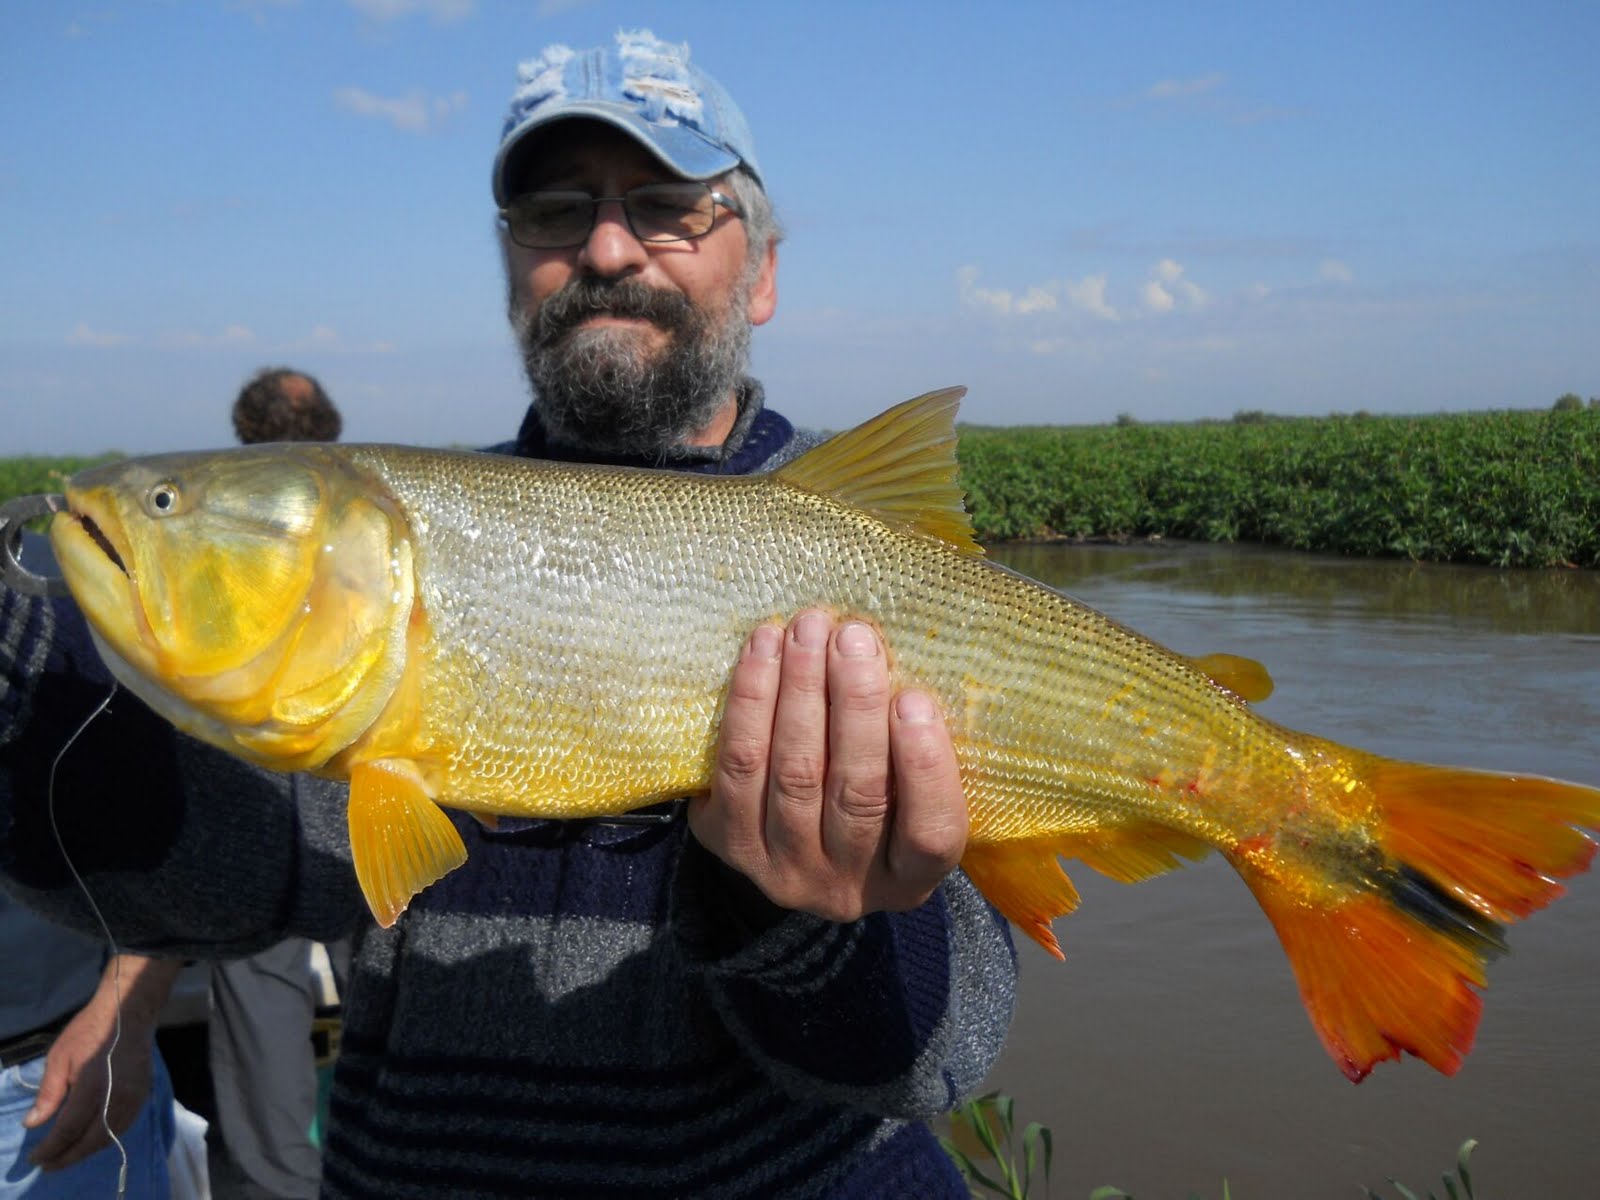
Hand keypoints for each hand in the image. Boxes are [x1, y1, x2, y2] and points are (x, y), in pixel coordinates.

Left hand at [24, 954, 178, 1171]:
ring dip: (87, 1151)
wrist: (128, 1012)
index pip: (67, 1130)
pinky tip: (92, 1139)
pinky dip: (106, 1139)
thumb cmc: (88, 1031)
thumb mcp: (59, 1058)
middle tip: (48, 1165)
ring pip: (110, 1137)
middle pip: (90, 1141)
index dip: (49, 1149)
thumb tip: (33, 1124)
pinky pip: (123, 1126)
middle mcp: (116, 1097)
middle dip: (67, 1157)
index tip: (34, 1159)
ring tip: (67, 1156)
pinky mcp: (143, 1095)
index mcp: (91, 1087)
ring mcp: (133, 1097)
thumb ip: (48, 1095)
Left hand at [689, 610, 967, 922]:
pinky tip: (764, 650)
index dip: (923, 767)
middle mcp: (846, 889)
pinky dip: (750, 701)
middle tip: (854, 638)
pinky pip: (736, 766)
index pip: (929, 832)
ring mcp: (782, 871)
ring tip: (808, 629)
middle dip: (854, 704)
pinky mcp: (729, 845)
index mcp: (910, 877)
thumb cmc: (874, 797)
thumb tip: (896, 664)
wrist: (793, 841)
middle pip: (855, 793)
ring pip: (792, 774)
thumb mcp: (909, 790)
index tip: (915, 698)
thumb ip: (913, 748)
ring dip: (799, 690)